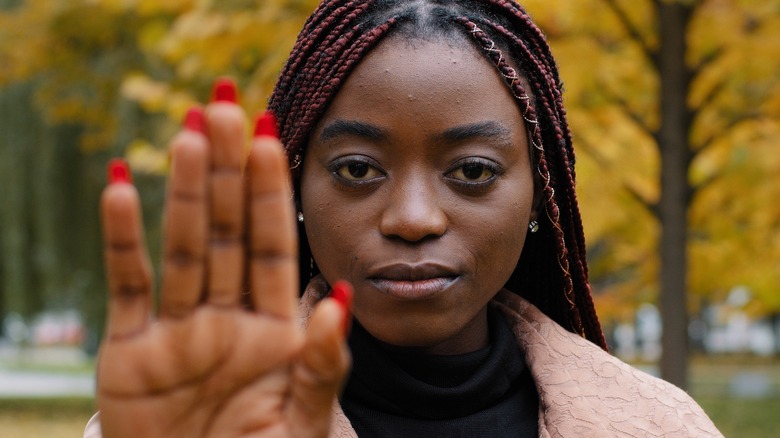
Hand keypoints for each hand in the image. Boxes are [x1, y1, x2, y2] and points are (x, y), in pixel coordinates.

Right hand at [97, 80, 349, 437]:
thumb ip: (323, 366)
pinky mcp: (132, 350)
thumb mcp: (305, 423)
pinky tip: (118, 187)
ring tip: (186, 132)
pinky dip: (121, 239)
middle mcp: (229, 315)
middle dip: (227, 170)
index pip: (274, 246)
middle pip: (228, 230)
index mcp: (276, 328)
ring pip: (183, 246)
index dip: (270, 192)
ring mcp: (181, 328)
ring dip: (182, 190)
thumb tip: (343, 302)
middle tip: (224, 106)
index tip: (271, 137)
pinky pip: (129, 284)